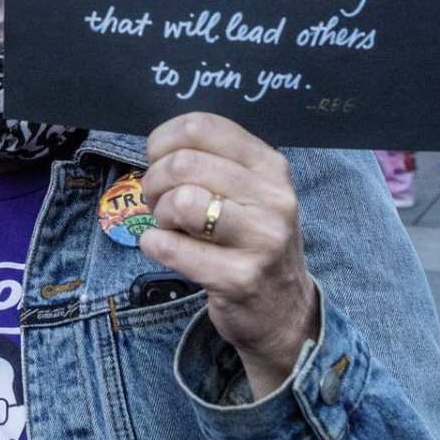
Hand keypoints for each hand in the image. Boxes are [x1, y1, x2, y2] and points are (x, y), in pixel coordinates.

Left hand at [138, 113, 318, 397]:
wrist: (285, 312)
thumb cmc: (252, 241)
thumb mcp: (250, 192)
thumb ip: (214, 161)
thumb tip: (158, 143)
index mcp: (271, 167)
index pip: (202, 126)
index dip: (163, 139)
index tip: (157, 159)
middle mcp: (273, 198)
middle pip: (182, 163)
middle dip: (154, 182)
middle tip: (159, 202)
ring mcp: (262, 240)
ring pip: (180, 201)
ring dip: (159, 214)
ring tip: (170, 227)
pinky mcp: (239, 278)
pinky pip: (171, 247)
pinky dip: (154, 244)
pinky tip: (165, 248)